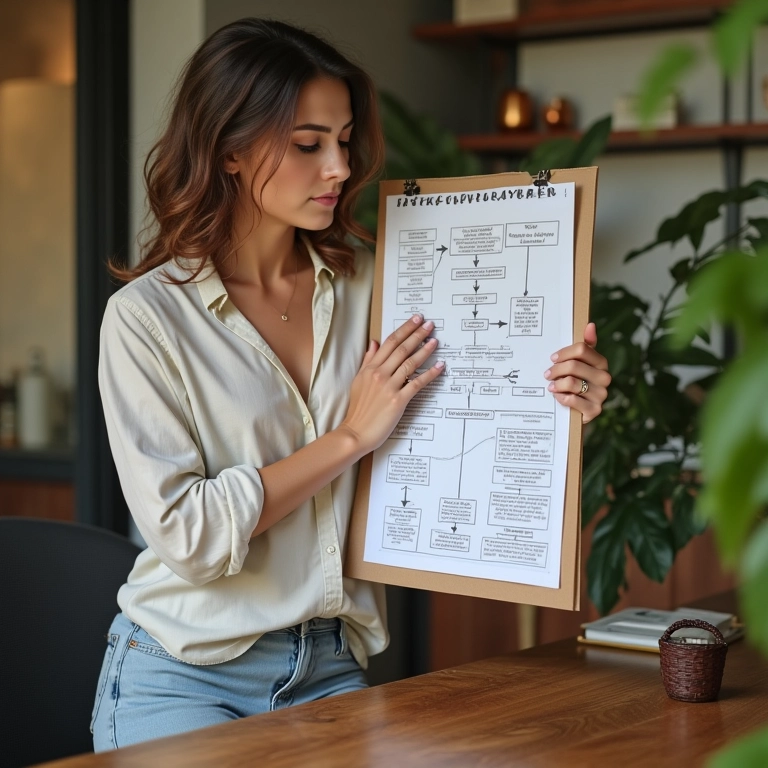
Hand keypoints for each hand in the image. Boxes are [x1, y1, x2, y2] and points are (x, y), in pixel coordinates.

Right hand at [340, 315, 444, 454]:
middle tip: (429, 324)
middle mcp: (379, 374)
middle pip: (402, 349)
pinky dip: (430, 374)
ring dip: (425, 350)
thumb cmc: (358, 409)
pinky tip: (439, 366)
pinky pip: (417, 384)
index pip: (390, 343)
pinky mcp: (398, 400)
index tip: (415, 320)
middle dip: (417, 334)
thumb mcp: (359, 381)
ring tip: (435, 341)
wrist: (356, 431)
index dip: (404, 329)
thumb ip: (368, 361)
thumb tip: (374, 343)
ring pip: (410, 363)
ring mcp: (389, 387)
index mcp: (370, 368)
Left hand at [544, 322, 609, 423]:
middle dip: (556, 370)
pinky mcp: (594, 410)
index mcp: (601, 362)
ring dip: (557, 384)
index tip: (553, 358)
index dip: (564, 353)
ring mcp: (601, 395)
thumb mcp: (580, 363)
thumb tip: (590, 325)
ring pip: (571, 382)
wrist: (578, 410)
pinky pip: (572, 400)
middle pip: (574, 365)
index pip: (582, 349)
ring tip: (551, 386)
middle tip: (547, 374)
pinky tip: (557, 397)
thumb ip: (585, 345)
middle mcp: (604, 377)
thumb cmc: (578, 382)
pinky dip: (561, 397)